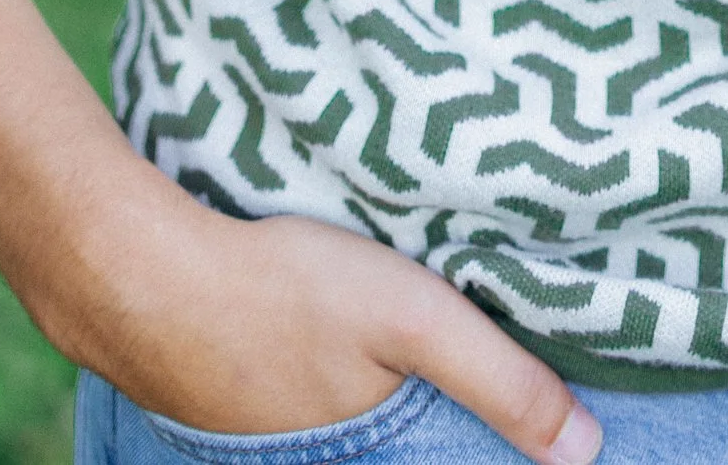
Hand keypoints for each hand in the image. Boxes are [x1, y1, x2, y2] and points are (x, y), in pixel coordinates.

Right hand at [71, 182, 601, 461]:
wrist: (140, 279)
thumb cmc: (283, 292)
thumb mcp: (410, 318)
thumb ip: (499, 379)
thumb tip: (587, 451)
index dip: (501, 453)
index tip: (544, 436)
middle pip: (416, 453)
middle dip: (456, 431)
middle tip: (509, 402)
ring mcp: (283, 449)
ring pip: (374, 441)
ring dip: (408, 416)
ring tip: (431, 372)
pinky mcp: (253, 411)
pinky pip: (330, 418)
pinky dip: (358, 395)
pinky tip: (356, 352)